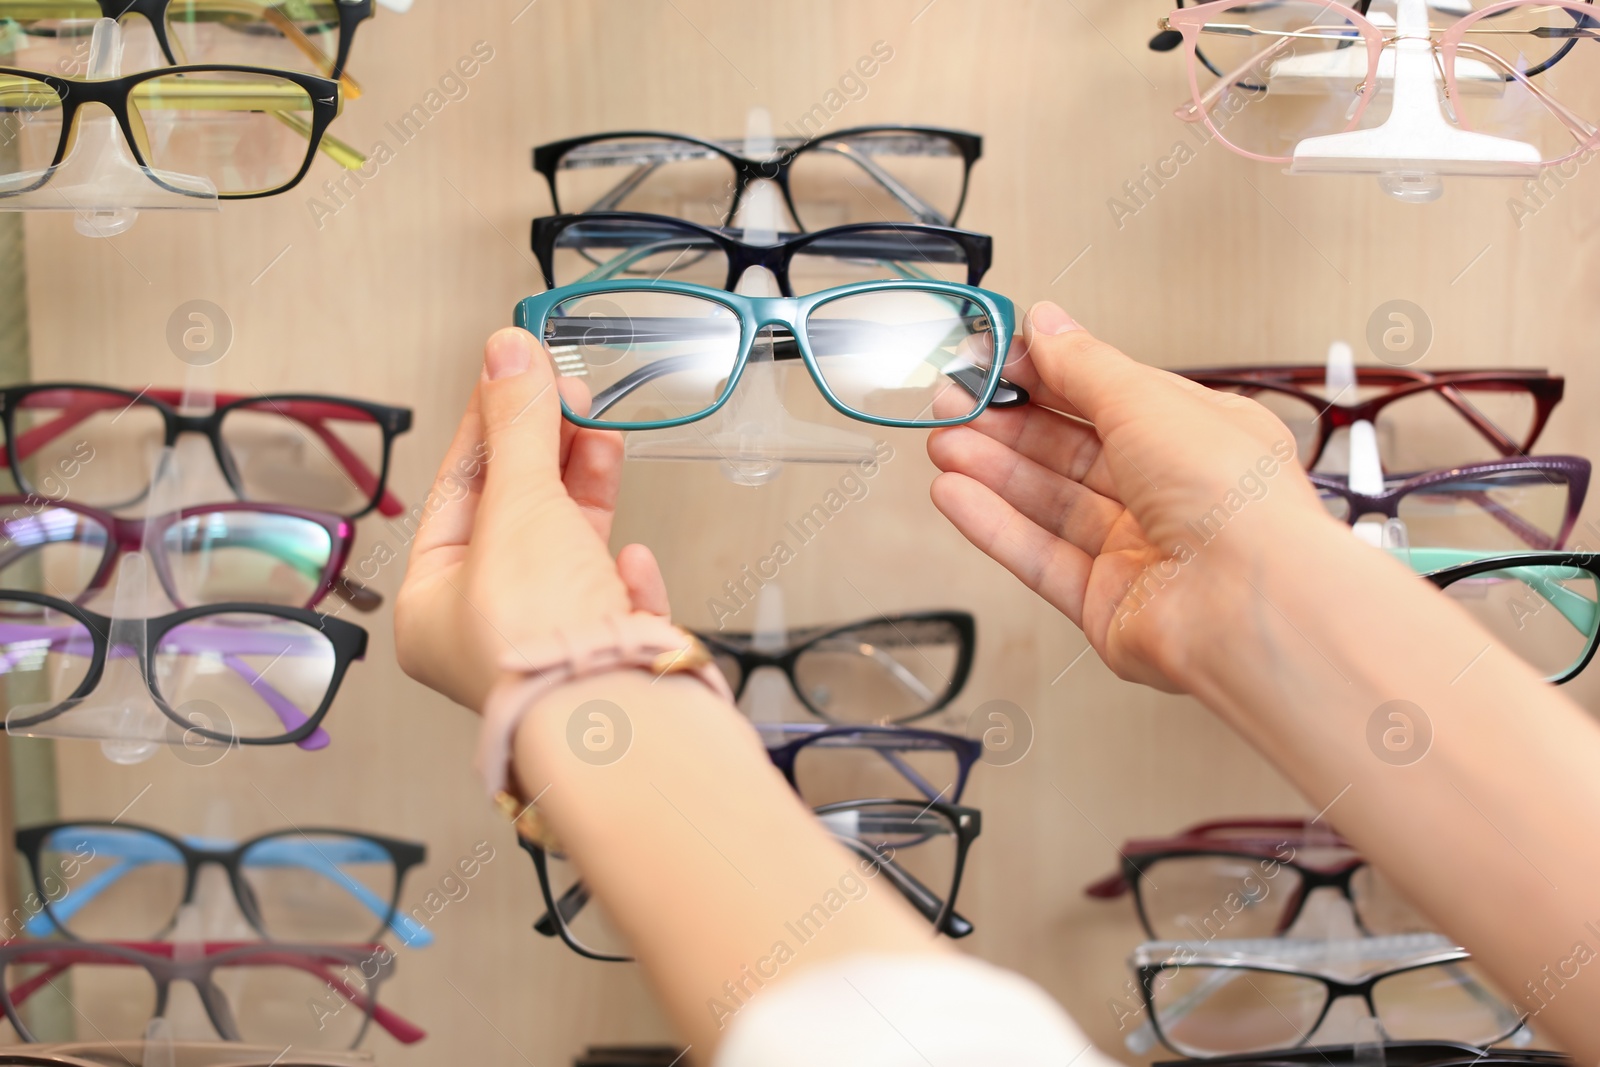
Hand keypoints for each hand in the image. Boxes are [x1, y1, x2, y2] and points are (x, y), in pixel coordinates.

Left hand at [395, 327, 669, 710]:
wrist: (618, 719)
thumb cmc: (541, 639)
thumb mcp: (518, 506)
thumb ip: (517, 426)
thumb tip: (506, 352)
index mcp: (431, 607)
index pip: (456, 492)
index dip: (489, 425)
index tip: (515, 372)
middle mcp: (484, 631)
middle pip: (512, 518)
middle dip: (544, 454)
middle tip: (568, 396)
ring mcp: (548, 645)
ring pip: (565, 551)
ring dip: (585, 493)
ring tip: (603, 440)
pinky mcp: (605, 657)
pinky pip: (610, 599)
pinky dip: (622, 573)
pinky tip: (633, 560)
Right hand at [928, 302, 1330, 691]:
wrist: (1246, 607)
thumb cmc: (1235, 501)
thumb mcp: (1147, 401)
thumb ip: (1084, 365)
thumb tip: (1048, 325)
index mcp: (1200, 435)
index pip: (1109, 396)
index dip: (1049, 376)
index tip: (997, 361)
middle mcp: (1173, 493)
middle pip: (1071, 451)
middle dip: (1008, 424)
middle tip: (956, 402)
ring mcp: (1139, 550)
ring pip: (1050, 502)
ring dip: (993, 470)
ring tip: (945, 444)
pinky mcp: (1106, 602)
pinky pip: (1038, 555)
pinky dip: (994, 525)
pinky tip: (957, 496)